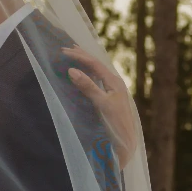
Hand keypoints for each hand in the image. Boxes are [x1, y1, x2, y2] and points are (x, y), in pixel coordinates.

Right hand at [63, 46, 139, 168]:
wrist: (127, 141)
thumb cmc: (116, 123)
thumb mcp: (101, 104)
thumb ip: (88, 86)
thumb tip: (72, 70)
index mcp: (114, 81)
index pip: (94, 64)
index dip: (79, 56)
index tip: (64, 51)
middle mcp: (115, 82)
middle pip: (97, 64)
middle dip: (81, 56)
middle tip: (65, 49)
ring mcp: (113, 90)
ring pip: (97, 71)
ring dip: (85, 62)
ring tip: (74, 54)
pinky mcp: (111, 97)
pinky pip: (98, 79)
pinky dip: (88, 72)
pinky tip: (84, 73)